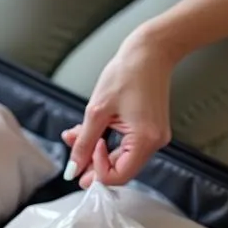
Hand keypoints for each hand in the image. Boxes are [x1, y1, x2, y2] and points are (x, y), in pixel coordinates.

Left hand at [61, 30, 174, 187]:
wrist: (150, 51)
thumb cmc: (127, 74)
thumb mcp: (96, 111)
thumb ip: (83, 143)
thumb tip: (73, 169)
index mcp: (145, 140)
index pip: (118, 176)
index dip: (95, 170)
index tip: (81, 153)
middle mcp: (154, 143)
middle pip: (119, 169)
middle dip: (91, 161)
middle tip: (72, 149)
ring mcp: (154, 137)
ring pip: (119, 158)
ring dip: (95, 150)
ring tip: (76, 134)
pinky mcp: (150, 130)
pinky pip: (125, 146)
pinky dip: (106, 142)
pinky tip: (90, 131)